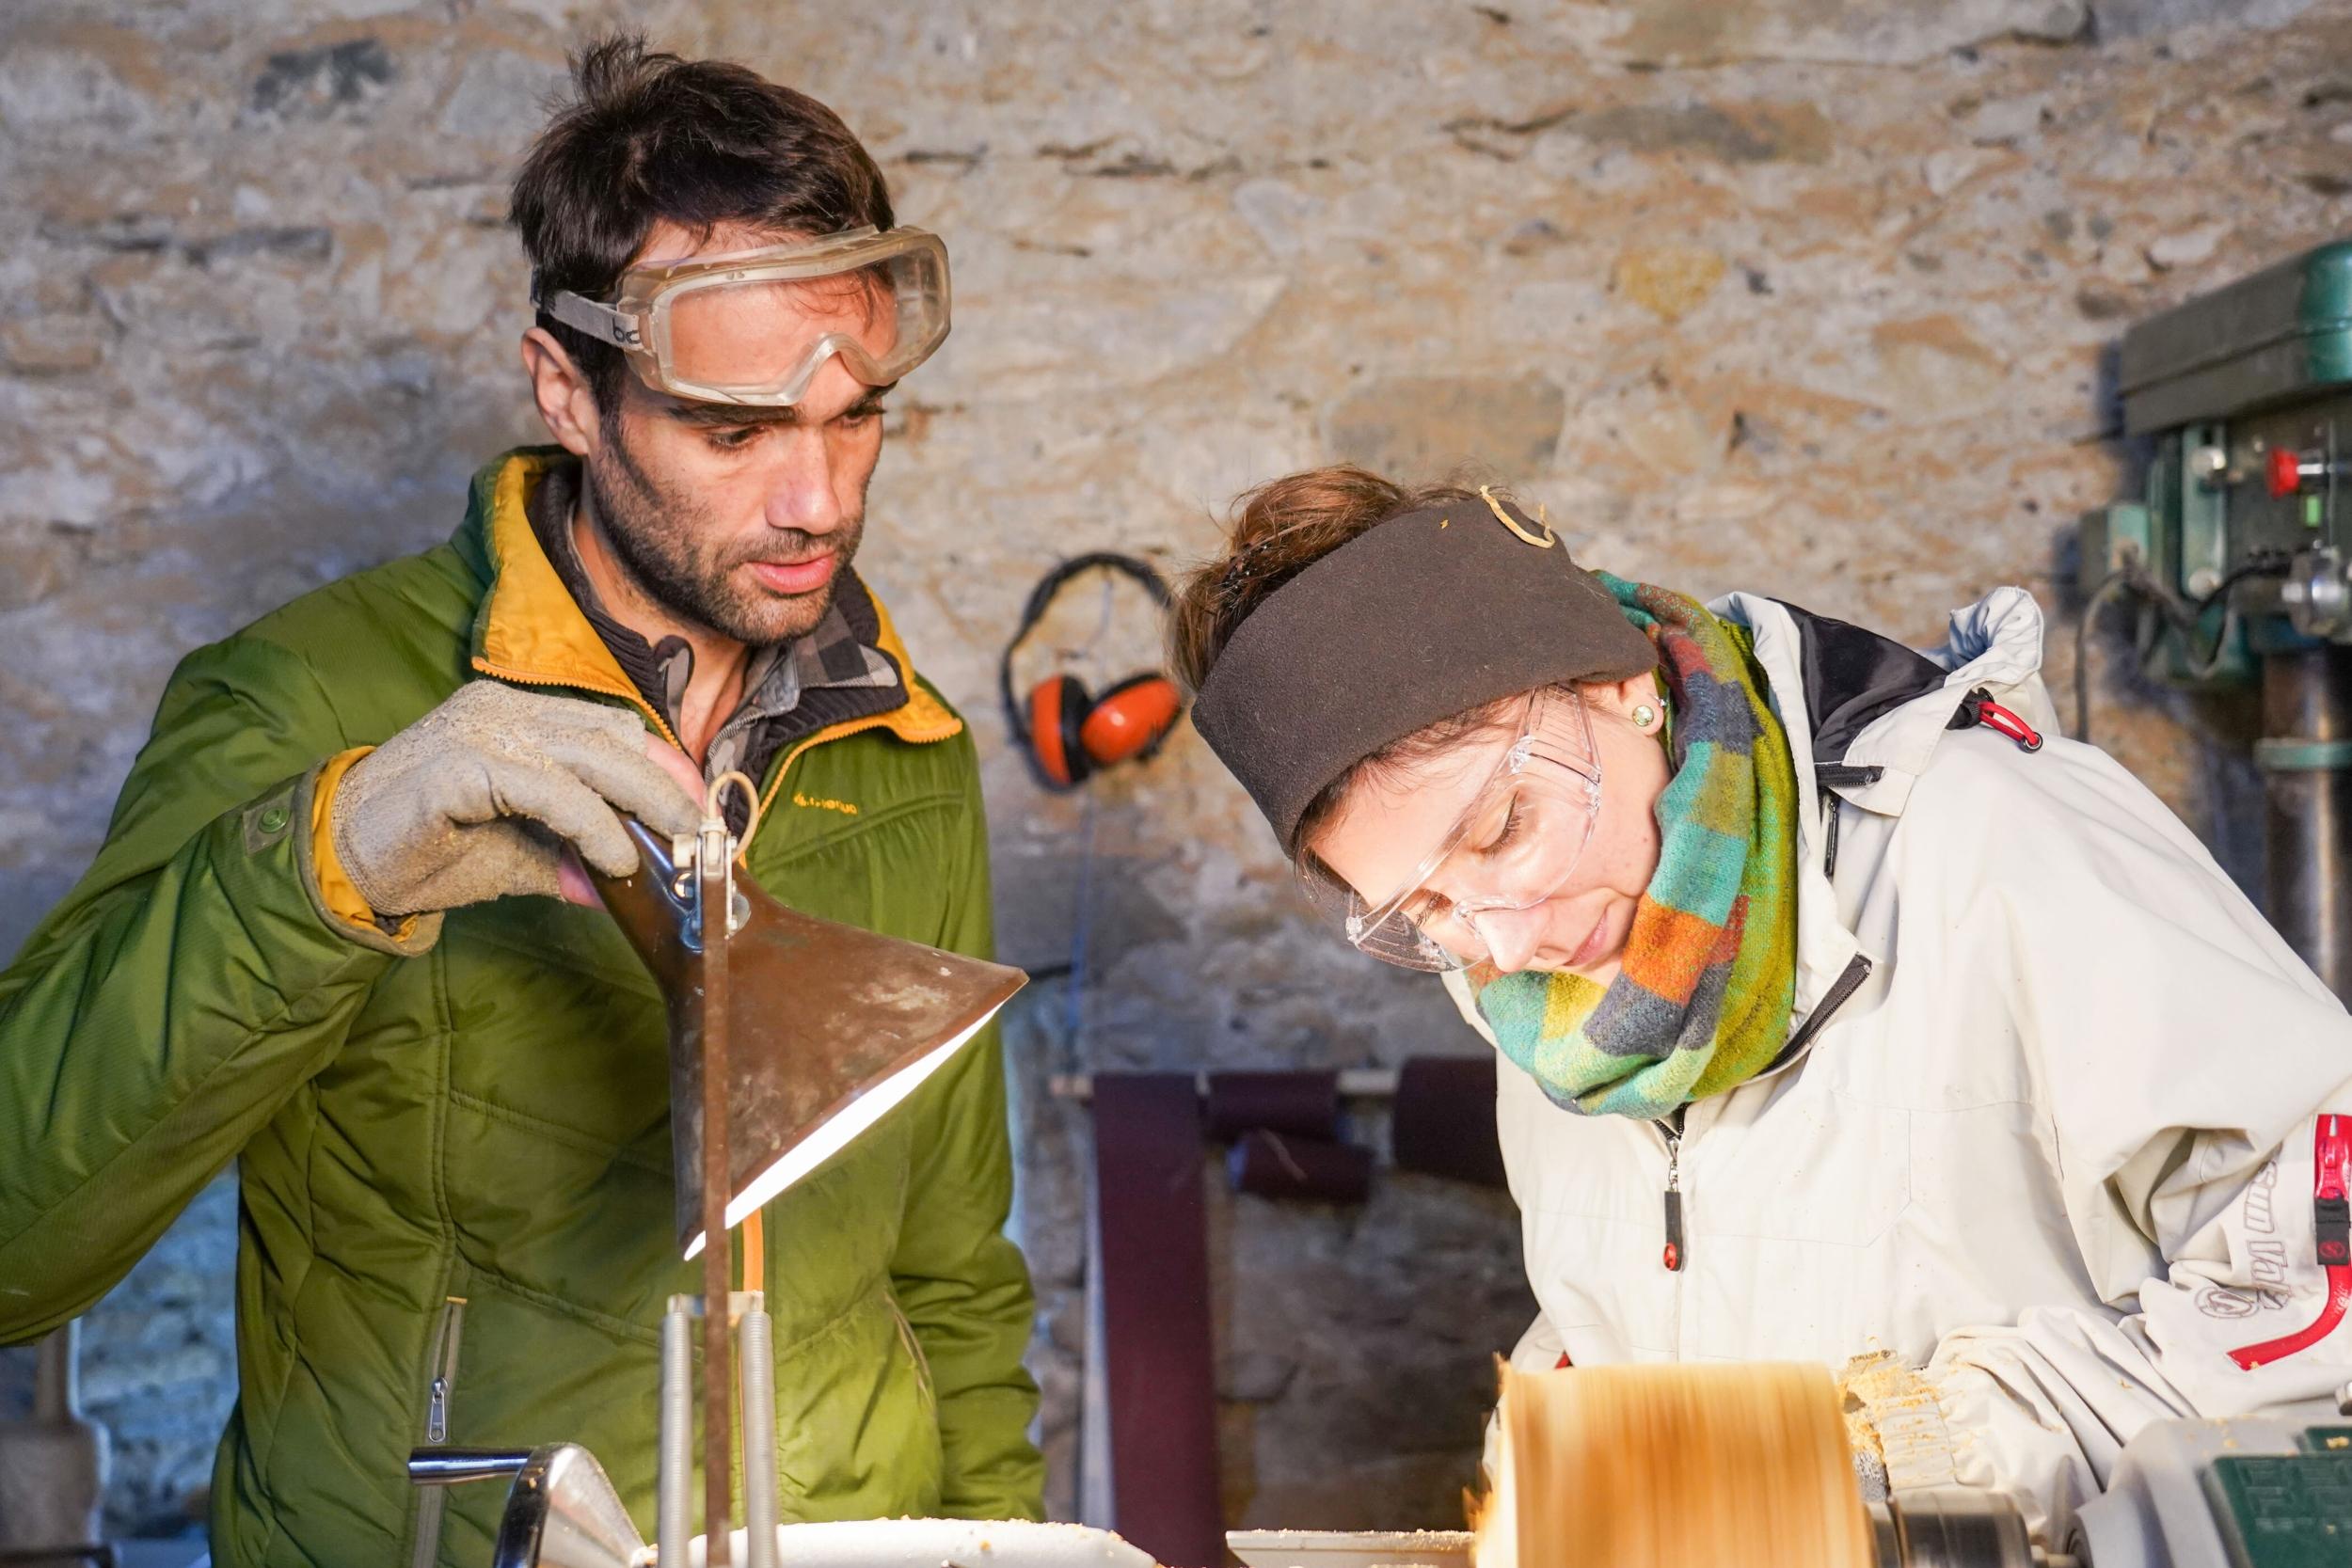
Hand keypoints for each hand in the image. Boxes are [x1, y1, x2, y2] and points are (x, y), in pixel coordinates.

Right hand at [331, 682, 704, 916]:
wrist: (341, 863)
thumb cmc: (427, 852)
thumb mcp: (517, 855)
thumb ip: (571, 859)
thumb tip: (627, 884)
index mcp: (516, 715)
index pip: (612, 727)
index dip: (661, 767)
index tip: (698, 810)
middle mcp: (503, 709)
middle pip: (613, 736)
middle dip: (666, 785)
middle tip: (702, 832)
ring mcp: (482, 730)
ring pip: (591, 756)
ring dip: (643, 804)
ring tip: (674, 846)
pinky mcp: (464, 765)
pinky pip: (550, 791)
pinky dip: (593, 825)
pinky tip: (616, 858)